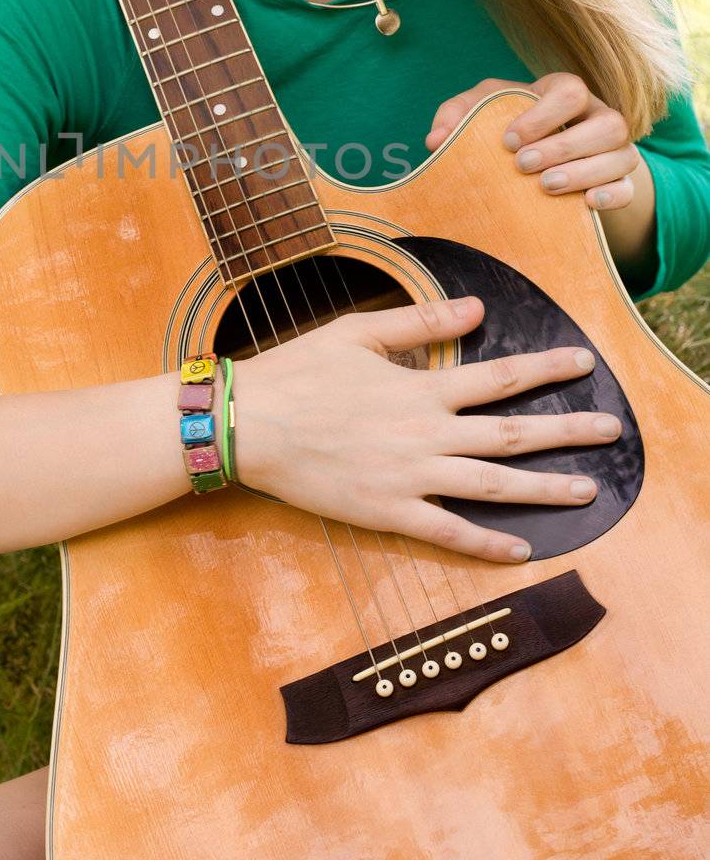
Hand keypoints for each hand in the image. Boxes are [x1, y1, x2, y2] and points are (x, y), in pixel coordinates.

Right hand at [234, 296, 619, 563]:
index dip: (546, 368)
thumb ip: (421, 321)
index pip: (500, 377)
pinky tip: (520, 550)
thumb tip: (475, 309)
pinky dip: (486, 544)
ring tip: (586, 491)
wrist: (248, 424)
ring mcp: (410, 478)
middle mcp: (426, 434)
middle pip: (512, 435)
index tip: (584, 362)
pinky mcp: (388, 513)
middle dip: (568, 432)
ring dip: (545, 489)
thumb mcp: (358, 332)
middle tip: (611, 430)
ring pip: (493, 487)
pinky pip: (448, 533)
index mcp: (421, 388)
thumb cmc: (298, 372)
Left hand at [424, 72, 643, 211]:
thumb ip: (456, 116)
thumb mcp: (481, 113)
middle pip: (607, 123)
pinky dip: (612, 195)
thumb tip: (435, 141)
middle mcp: (598, 117)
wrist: (539, 162)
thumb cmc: (508, 128)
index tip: (508, 141)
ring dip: (586, 172)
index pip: (570, 90)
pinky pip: (629, 187)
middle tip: (523, 166)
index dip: (543, 114)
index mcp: (565, 94)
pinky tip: (586, 204)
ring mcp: (615, 151)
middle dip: (564, 146)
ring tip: (546, 186)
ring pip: (622, 155)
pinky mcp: (621, 182)